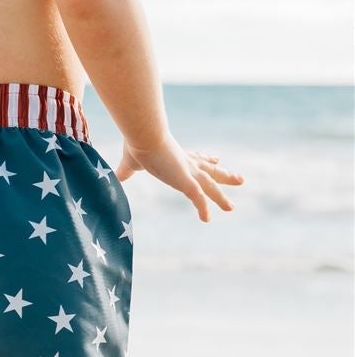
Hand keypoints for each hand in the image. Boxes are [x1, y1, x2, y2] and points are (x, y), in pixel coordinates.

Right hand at [115, 134, 244, 221]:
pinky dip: (203, 209)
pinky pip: (199, 198)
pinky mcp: (186, 180)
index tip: (215, 159)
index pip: (195, 159)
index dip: (205, 160)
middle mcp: (186, 163)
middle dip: (225, 176)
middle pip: (211, 172)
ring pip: (210, 187)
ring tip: (232, 208)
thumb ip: (126, 171)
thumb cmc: (137, 143)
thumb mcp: (130, 161)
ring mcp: (188, 172)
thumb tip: (115, 177)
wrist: (143, 136)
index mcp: (177, 157)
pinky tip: (207, 219)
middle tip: (240, 179)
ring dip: (221, 197)